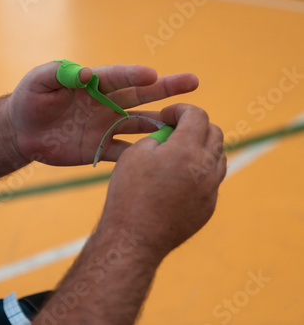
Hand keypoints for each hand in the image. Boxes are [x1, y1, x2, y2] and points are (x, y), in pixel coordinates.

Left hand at [8, 61, 198, 165]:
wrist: (22, 132)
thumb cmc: (29, 99)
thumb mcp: (38, 81)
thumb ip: (59, 73)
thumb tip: (87, 74)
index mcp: (93, 83)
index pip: (118, 77)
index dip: (134, 75)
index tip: (153, 74)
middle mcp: (105, 103)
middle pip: (139, 95)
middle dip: (165, 89)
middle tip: (192, 82)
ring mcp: (105, 126)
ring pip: (138, 123)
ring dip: (160, 124)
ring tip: (185, 124)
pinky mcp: (100, 148)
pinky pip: (124, 152)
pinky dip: (141, 154)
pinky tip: (160, 157)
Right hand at [101, 104, 226, 257]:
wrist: (134, 238)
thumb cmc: (129, 193)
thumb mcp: (135, 154)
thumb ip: (158, 137)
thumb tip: (169, 136)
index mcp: (186, 150)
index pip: (197, 115)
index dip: (181, 109)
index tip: (167, 115)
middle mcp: (206, 168)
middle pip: (215, 133)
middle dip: (196, 125)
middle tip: (175, 130)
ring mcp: (211, 189)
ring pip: (218, 157)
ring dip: (202, 147)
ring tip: (179, 153)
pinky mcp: (209, 207)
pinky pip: (212, 180)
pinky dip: (200, 171)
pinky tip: (179, 177)